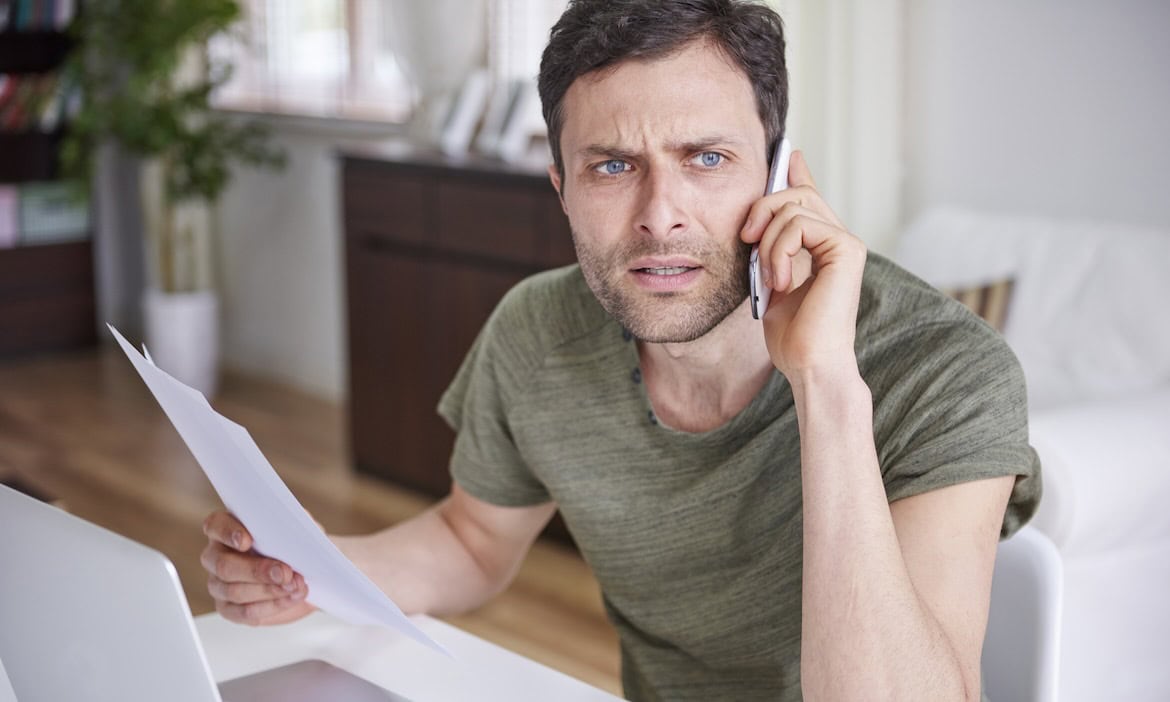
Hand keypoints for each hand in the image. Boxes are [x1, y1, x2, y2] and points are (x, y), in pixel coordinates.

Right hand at [200, 510, 314, 625]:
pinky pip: (245, 612)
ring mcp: (219, 584)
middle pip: (224, 566)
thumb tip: (289, 531)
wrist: (305, 573)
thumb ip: (289, 524)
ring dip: (270, 590)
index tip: (247, 541)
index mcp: (227, 528)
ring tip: (295, 585)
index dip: (228, 533)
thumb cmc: (294, 544)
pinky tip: (290, 598)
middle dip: (257, 571)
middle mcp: (216, 556)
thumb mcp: (297, 527)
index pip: (215, 526)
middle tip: (285, 573)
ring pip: (235, 591)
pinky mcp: (229, 608)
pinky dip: (272, 606)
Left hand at [740, 150, 866, 381]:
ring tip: (769, 278)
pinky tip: (781, 281)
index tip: (786, 155)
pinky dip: (779, 250)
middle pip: (796, 193)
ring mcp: (846, 242)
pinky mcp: (847, 248)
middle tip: (747, 240)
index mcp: (822, 246)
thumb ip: (770, 247)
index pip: (810, 197)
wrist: (809, 364)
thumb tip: (760, 218)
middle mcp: (838, 239)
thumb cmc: (791, 335)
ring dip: (768, 241)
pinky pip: (800, 224)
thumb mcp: (769, 280)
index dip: (797, 173)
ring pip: (793, 206)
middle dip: (762, 208)